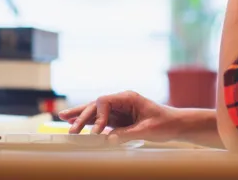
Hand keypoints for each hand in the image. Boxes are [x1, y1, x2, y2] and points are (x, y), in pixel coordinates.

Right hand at [58, 91, 180, 143]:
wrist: (175, 124)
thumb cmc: (164, 123)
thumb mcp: (147, 130)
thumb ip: (127, 134)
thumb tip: (107, 139)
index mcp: (128, 97)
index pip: (105, 101)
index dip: (98, 116)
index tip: (96, 132)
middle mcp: (121, 101)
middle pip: (97, 105)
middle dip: (82, 115)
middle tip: (70, 129)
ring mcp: (119, 109)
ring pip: (95, 110)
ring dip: (80, 115)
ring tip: (62, 118)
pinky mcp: (119, 119)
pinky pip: (100, 120)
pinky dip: (88, 122)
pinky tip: (75, 123)